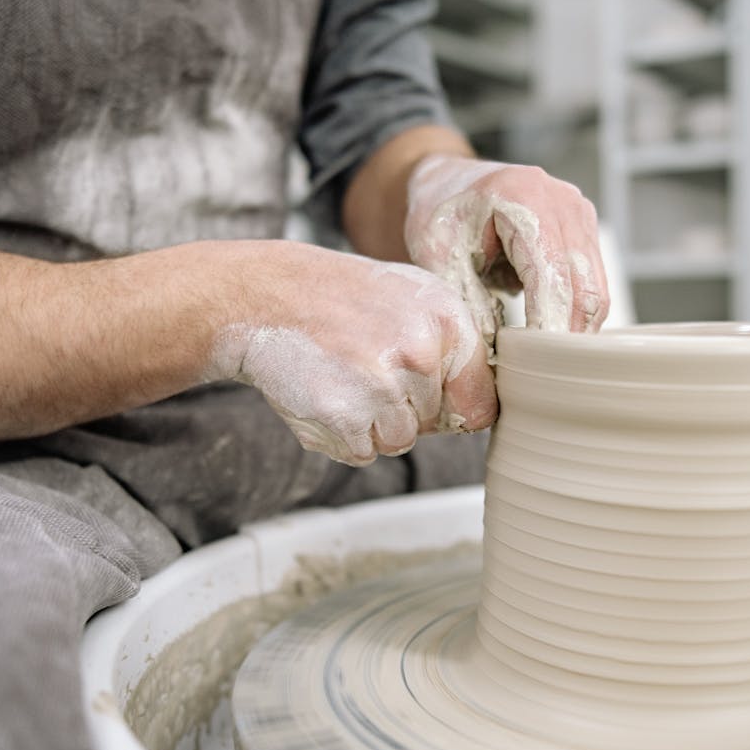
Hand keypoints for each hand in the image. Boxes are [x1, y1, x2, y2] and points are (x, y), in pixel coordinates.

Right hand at [201, 244, 495, 465]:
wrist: (268, 296)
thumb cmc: (342, 297)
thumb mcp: (412, 296)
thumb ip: (452, 345)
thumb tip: (478, 403)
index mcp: (447, 321)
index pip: (481, 402)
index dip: (456, 409)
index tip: (436, 403)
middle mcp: (421, 353)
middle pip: (432, 425)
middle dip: (401, 409)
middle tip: (363, 369)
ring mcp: (382, 385)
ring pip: (398, 442)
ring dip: (371, 426)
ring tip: (344, 381)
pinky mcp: (344, 414)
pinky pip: (362, 453)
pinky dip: (341, 437)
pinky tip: (325, 396)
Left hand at [403, 154, 609, 352]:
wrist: (450, 182)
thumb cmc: (441, 212)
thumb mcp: (439, 256)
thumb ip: (466, 300)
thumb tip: (495, 353)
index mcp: (524, 196)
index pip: (551, 275)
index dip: (548, 325)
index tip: (538, 366)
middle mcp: (564, 202)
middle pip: (585, 288)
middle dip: (567, 337)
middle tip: (546, 378)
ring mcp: (581, 215)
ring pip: (596, 292)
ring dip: (575, 330)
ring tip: (547, 364)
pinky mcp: (585, 232)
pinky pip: (592, 285)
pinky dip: (574, 315)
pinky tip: (549, 336)